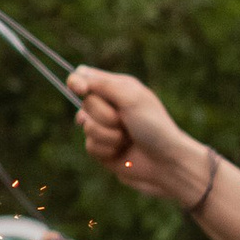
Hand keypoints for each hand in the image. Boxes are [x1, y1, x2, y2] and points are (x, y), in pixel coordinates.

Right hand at [68, 67, 212, 205]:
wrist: (165, 162)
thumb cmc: (153, 127)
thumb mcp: (131, 98)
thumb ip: (103, 85)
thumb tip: (75, 79)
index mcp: (118, 88)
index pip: (86, 76)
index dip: (77, 82)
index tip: (80, 89)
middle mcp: (109, 106)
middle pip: (84, 103)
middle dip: (104, 115)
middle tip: (124, 122)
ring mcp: (104, 128)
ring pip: (85, 126)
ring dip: (107, 135)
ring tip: (126, 139)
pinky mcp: (102, 149)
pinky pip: (89, 146)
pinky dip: (106, 149)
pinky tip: (121, 152)